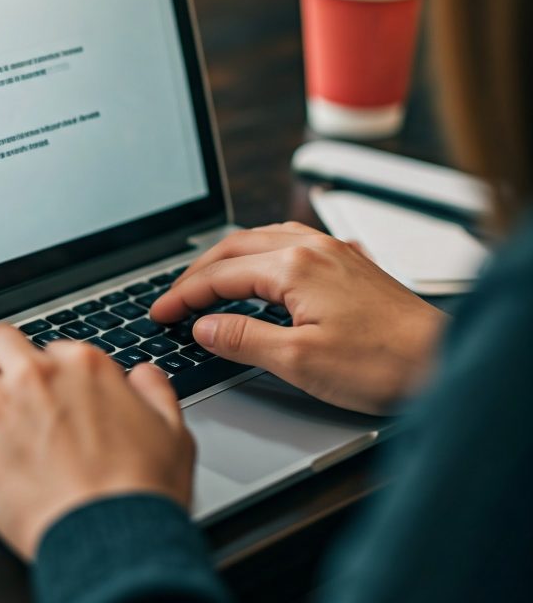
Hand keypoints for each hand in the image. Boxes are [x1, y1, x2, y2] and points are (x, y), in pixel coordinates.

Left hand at [0, 324, 193, 559]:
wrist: (114, 540)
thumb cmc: (143, 492)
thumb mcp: (174, 432)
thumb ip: (155, 393)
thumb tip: (144, 375)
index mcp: (83, 366)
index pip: (51, 347)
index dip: (50, 370)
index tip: (51, 391)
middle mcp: (36, 376)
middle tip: (1, 380)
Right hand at [151, 222, 445, 414]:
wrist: (443, 362)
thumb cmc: (383, 363)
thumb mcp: (299, 361)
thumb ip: (243, 340)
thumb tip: (204, 328)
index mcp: (293, 267)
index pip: (219, 275)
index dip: (183, 295)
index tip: (160, 312)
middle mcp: (310, 248)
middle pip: (233, 248)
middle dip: (197, 273)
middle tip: (173, 299)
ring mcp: (331, 251)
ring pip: (260, 239)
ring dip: (226, 258)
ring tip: (205, 281)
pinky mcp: (347, 262)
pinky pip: (288, 242)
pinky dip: (258, 254)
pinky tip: (259, 268)